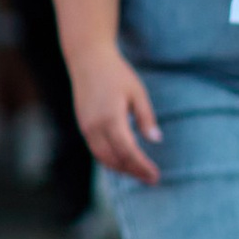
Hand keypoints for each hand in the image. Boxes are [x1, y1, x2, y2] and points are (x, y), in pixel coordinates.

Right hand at [69, 42, 162, 184]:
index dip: (142, 166)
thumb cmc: (117, 74)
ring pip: (103, 158)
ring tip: (139, 173)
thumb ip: (145, 117)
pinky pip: (96, 150)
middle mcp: (95, 127)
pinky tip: (124, 161)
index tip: (155, 176)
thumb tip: (156, 140)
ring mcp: (86, 127)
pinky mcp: (83, 126)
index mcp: (111, 118)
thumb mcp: (137, 93)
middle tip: (152, 179)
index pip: (128, 151)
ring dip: (121, 169)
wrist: (87, 60)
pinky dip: (110, 160)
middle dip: (133, 171)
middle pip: (115, 159)